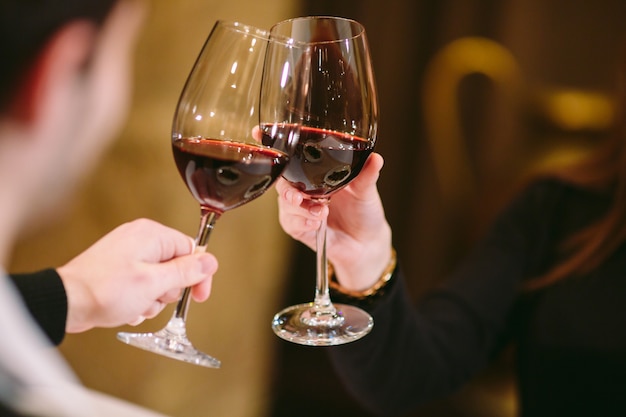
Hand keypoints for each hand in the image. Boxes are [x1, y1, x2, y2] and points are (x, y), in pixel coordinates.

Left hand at [57, 218, 217, 332]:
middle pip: (176, 266)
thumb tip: (210, 261)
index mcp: (152, 235)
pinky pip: (142, 283)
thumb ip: (185, 271)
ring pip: (159, 279)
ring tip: (136, 305)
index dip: (197, 276)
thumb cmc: (105, 291)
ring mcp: (128, 253)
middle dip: (168, 290)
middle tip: (152, 298)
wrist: (66, 302)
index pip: (191, 250)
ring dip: (153, 299)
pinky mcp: (118, 268)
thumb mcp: (154, 283)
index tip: (198, 298)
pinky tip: (127, 308)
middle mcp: (141, 239)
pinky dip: (139, 299)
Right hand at [276, 153, 391, 290]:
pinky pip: (290, 222)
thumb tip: (376, 158)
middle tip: (298, 195)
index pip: (292, 155)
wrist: (366, 244)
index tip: (259, 133)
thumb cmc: (364, 211)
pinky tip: (316, 222)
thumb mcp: (366, 191)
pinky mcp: (297, 226)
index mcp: (316, 171)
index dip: (272, 142)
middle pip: (282, 178)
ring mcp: (298, 206)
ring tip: (320, 211)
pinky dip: (302, 221)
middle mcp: (303, 186)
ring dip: (299, 207)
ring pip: (285, 201)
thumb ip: (367, 175)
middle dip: (285, 185)